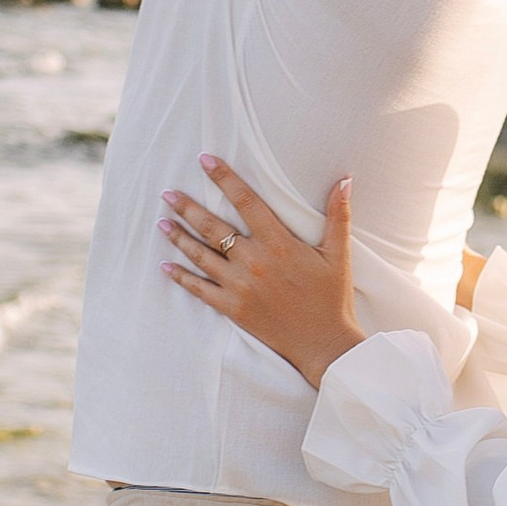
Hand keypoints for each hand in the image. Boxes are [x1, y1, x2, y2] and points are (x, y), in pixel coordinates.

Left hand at [159, 157, 363, 385]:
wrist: (324, 344)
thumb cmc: (333, 298)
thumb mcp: (339, 254)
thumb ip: (338, 215)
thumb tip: (345, 180)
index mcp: (279, 243)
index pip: (246, 202)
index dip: (224, 179)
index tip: (205, 161)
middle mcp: (254, 262)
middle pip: (213, 227)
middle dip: (188, 207)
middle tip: (168, 193)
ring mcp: (240, 286)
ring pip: (201, 255)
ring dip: (179, 237)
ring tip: (162, 222)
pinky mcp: (233, 308)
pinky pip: (200, 289)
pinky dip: (181, 277)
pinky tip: (166, 266)